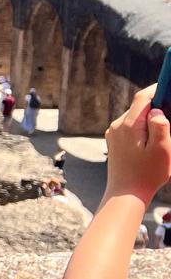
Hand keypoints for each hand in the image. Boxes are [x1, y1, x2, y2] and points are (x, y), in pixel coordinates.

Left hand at [104, 87, 170, 204]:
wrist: (125, 194)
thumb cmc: (147, 174)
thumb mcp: (162, 150)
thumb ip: (161, 127)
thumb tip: (157, 110)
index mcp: (129, 125)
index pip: (143, 98)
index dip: (157, 89)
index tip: (168, 85)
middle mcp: (117, 125)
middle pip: (139, 107)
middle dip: (156, 107)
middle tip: (169, 113)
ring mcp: (114, 133)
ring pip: (135, 118)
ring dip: (149, 120)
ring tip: (162, 133)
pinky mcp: (114, 141)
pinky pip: (130, 127)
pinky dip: (142, 128)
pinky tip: (151, 141)